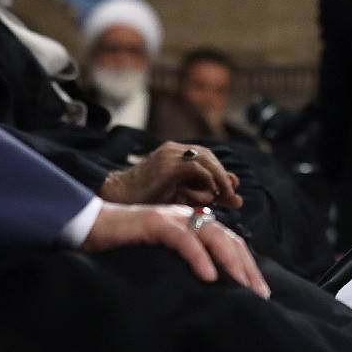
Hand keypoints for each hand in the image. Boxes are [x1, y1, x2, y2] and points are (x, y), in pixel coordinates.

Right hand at [81, 203, 269, 295]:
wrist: (86, 227)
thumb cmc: (121, 247)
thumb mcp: (159, 258)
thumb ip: (181, 264)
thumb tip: (206, 289)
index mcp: (191, 225)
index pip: (229, 241)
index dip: (247, 264)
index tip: (259, 290)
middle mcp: (186, 218)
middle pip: (229, 239)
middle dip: (247, 267)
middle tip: (261, 294)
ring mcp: (171, 218)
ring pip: (213, 236)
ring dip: (231, 263)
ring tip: (243, 286)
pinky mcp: (153, 222)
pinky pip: (183, 239)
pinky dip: (199, 257)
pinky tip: (210, 277)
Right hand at [100, 142, 242, 208]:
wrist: (115, 198)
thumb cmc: (143, 200)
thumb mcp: (178, 197)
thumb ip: (204, 195)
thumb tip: (236, 199)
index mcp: (175, 154)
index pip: (207, 159)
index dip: (221, 174)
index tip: (232, 192)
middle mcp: (173, 150)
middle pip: (208, 157)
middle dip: (223, 176)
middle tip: (233, 196)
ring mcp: (169, 155)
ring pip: (205, 159)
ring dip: (219, 177)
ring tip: (226, 196)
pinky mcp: (166, 165)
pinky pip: (194, 167)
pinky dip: (207, 179)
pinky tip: (211, 193)